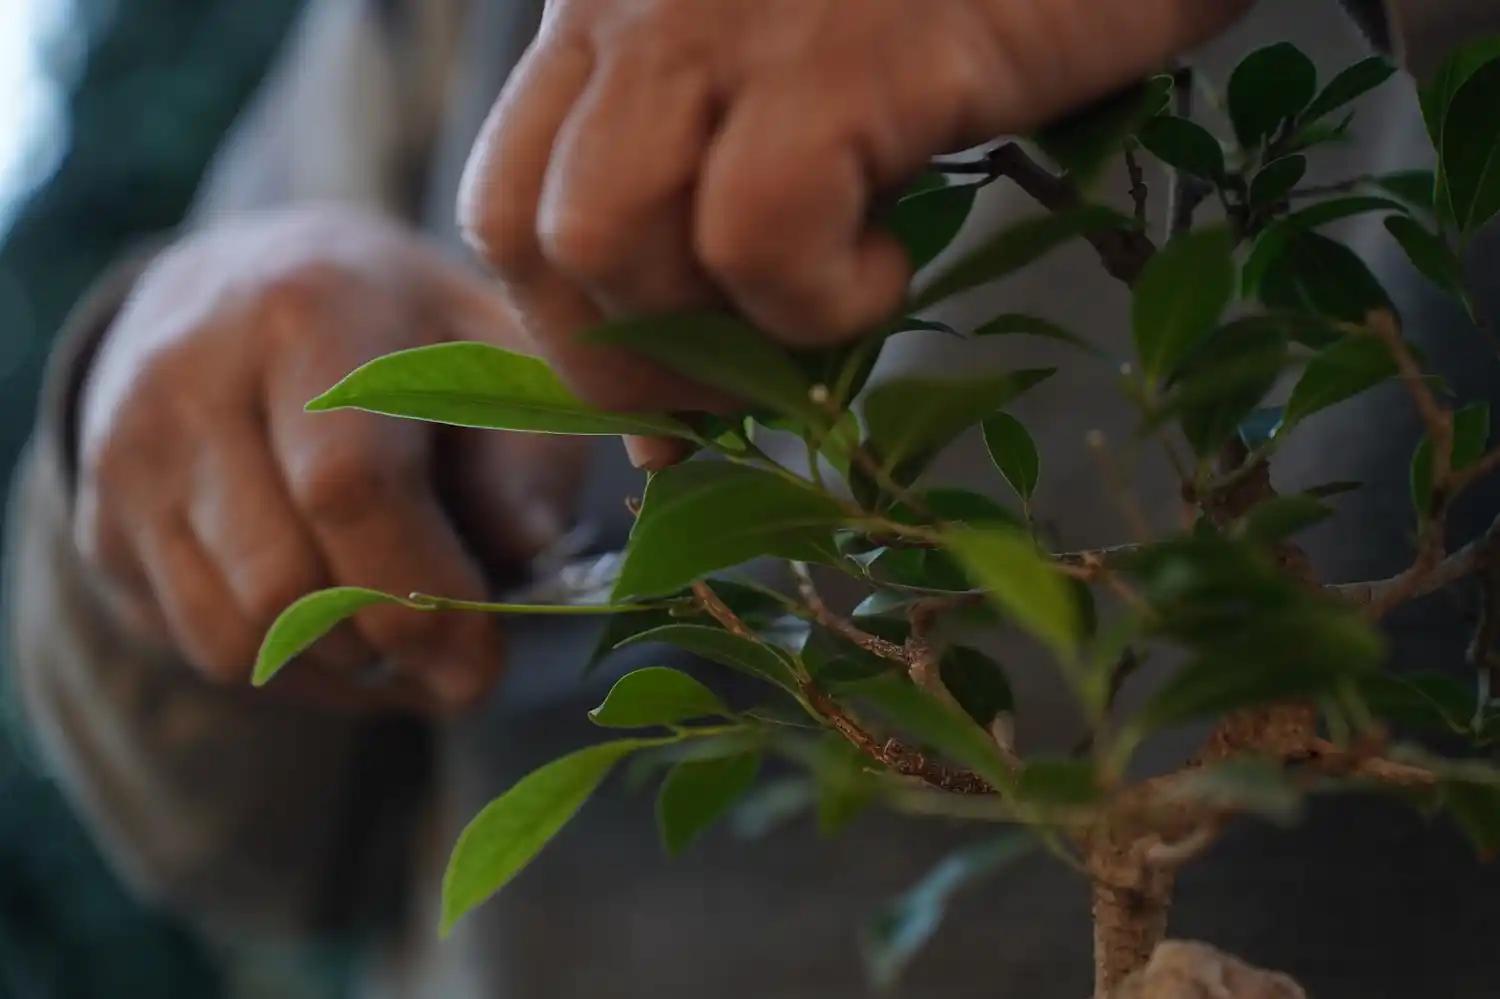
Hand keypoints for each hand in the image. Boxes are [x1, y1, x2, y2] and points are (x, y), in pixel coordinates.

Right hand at [75, 206, 589, 713]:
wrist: (256, 285)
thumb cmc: (411, 337)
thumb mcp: (498, 361)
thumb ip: (525, 458)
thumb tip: (525, 559)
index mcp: (307, 312)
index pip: (348, 485)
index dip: (424, 595)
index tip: (485, 659)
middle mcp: (190, 378)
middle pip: (283, 585)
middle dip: (388, 647)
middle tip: (457, 658)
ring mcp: (127, 455)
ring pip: (233, 638)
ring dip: (339, 668)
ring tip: (404, 636)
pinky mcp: (100, 524)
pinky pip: (197, 646)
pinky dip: (288, 669)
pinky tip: (345, 631)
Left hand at [456, 0, 1249, 467]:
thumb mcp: (808, 91)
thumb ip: (718, 208)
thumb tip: (669, 421)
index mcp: (618, 7)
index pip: (505, 195)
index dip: (564, 328)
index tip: (653, 405)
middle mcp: (639, 2)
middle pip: (524, 229)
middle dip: (617, 360)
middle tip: (737, 393)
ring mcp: (726, 22)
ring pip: (606, 234)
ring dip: (711, 336)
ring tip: (821, 317)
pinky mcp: (842, 56)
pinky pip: (760, 234)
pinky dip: (823, 299)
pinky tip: (895, 264)